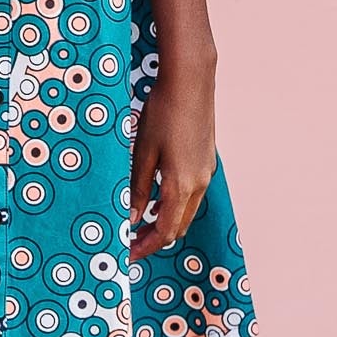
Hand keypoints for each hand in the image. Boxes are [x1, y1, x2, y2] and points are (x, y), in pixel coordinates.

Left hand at [129, 55, 216, 261]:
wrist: (191, 82)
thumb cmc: (164, 112)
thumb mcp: (143, 152)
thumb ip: (138, 188)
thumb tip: (133, 217)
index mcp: (182, 185)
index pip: (166, 230)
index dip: (147, 246)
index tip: (129, 255)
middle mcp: (199, 183)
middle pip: (180, 225)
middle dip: (156, 238)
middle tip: (132, 242)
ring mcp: (206, 172)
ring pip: (188, 210)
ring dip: (167, 221)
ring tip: (141, 222)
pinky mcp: (206, 160)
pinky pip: (193, 194)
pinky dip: (175, 204)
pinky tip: (158, 196)